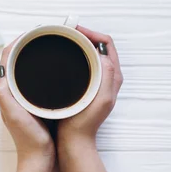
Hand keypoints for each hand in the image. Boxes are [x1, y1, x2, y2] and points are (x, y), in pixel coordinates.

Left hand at [0, 40, 54, 167]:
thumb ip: (5, 96)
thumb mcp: (15, 115)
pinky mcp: (33, 102)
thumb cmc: (29, 139)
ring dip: (34, 56)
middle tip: (44, 34)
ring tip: (50, 45)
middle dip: (27, 45)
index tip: (32, 32)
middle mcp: (11, 92)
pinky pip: (35, 79)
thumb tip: (0, 78)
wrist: (39, 159)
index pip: (8, 58)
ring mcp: (22, 97)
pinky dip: (42, 69)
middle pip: (16, 60)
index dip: (17, 42)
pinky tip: (55, 68)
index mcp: (5, 91)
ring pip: (26, 69)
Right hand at [58, 26, 122, 147]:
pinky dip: (71, 57)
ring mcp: (95, 82)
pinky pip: (80, 64)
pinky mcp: (84, 87)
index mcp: (112, 76)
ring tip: (60, 42)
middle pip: (97, 46)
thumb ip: (106, 75)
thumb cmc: (85, 123)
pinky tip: (58, 59)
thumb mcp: (101, 98)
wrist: (74, 141)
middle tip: (64, 33)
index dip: (92, 33)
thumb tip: (101, 53)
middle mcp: (106, 77)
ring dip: (76, 45)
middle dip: (83, 36)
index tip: (74, 30)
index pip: (106, 43)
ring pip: (88, 55)